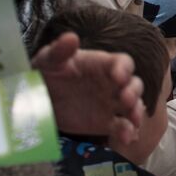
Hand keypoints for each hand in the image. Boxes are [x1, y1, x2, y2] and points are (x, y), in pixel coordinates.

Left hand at [33, 32, 144, 146]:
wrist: (38, 100)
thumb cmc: (46, 73)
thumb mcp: (49, 60)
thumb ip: (59, 50)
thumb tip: (71, 38)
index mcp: (102, 65)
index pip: (122, 62)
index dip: (124, 68)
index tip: (119, 76)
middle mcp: (111, 84)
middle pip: (134, 84)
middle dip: (134, 92)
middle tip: (126, 100)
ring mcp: (110, 104)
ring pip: (133, 106)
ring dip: (137, 112)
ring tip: (133, 120)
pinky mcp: (106, 123)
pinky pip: (122, 127)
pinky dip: (128, 132)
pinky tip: (126, 138)